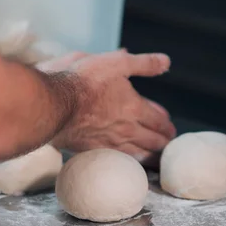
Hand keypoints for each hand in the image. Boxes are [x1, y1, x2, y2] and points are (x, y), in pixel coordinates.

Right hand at [50, 49, 175, 162]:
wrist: (54, 103)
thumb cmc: (83, 80)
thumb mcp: (116, 63)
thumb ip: (143, 64)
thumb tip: (166, 61)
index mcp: (135, 107)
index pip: (159, 121)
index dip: (167, 126)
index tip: (171, 130)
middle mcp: (127, 129)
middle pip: (153, 141)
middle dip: (163, 143)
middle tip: (168, 145)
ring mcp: (111, 142)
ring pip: (139, 154)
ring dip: (151, 156)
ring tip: (156, 158)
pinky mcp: (94, 151)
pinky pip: (119, 161)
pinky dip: (130, 163)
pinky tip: (130, 164)